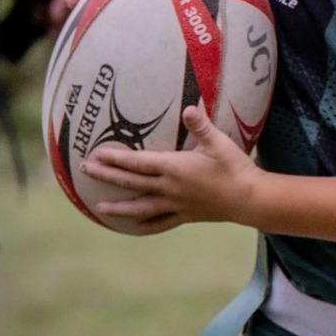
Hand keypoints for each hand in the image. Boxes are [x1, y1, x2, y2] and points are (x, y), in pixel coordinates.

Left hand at [80, 104, 260, 232]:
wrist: (250, 199)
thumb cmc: (234, 167)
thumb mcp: (218, 142)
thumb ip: (201, 125)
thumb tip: (187, 108)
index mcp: (174, 168)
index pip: (137, 162)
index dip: (115, 159)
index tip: (96, 155)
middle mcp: (170, 188)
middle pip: (131, 182)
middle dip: (107, 177)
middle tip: (84, 172)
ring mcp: (176, 204)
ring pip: (141, 207)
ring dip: (119, 207)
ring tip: (99, 208)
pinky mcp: (186, 216)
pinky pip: (161, 222)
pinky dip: (147, 225)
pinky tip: (135, 227)